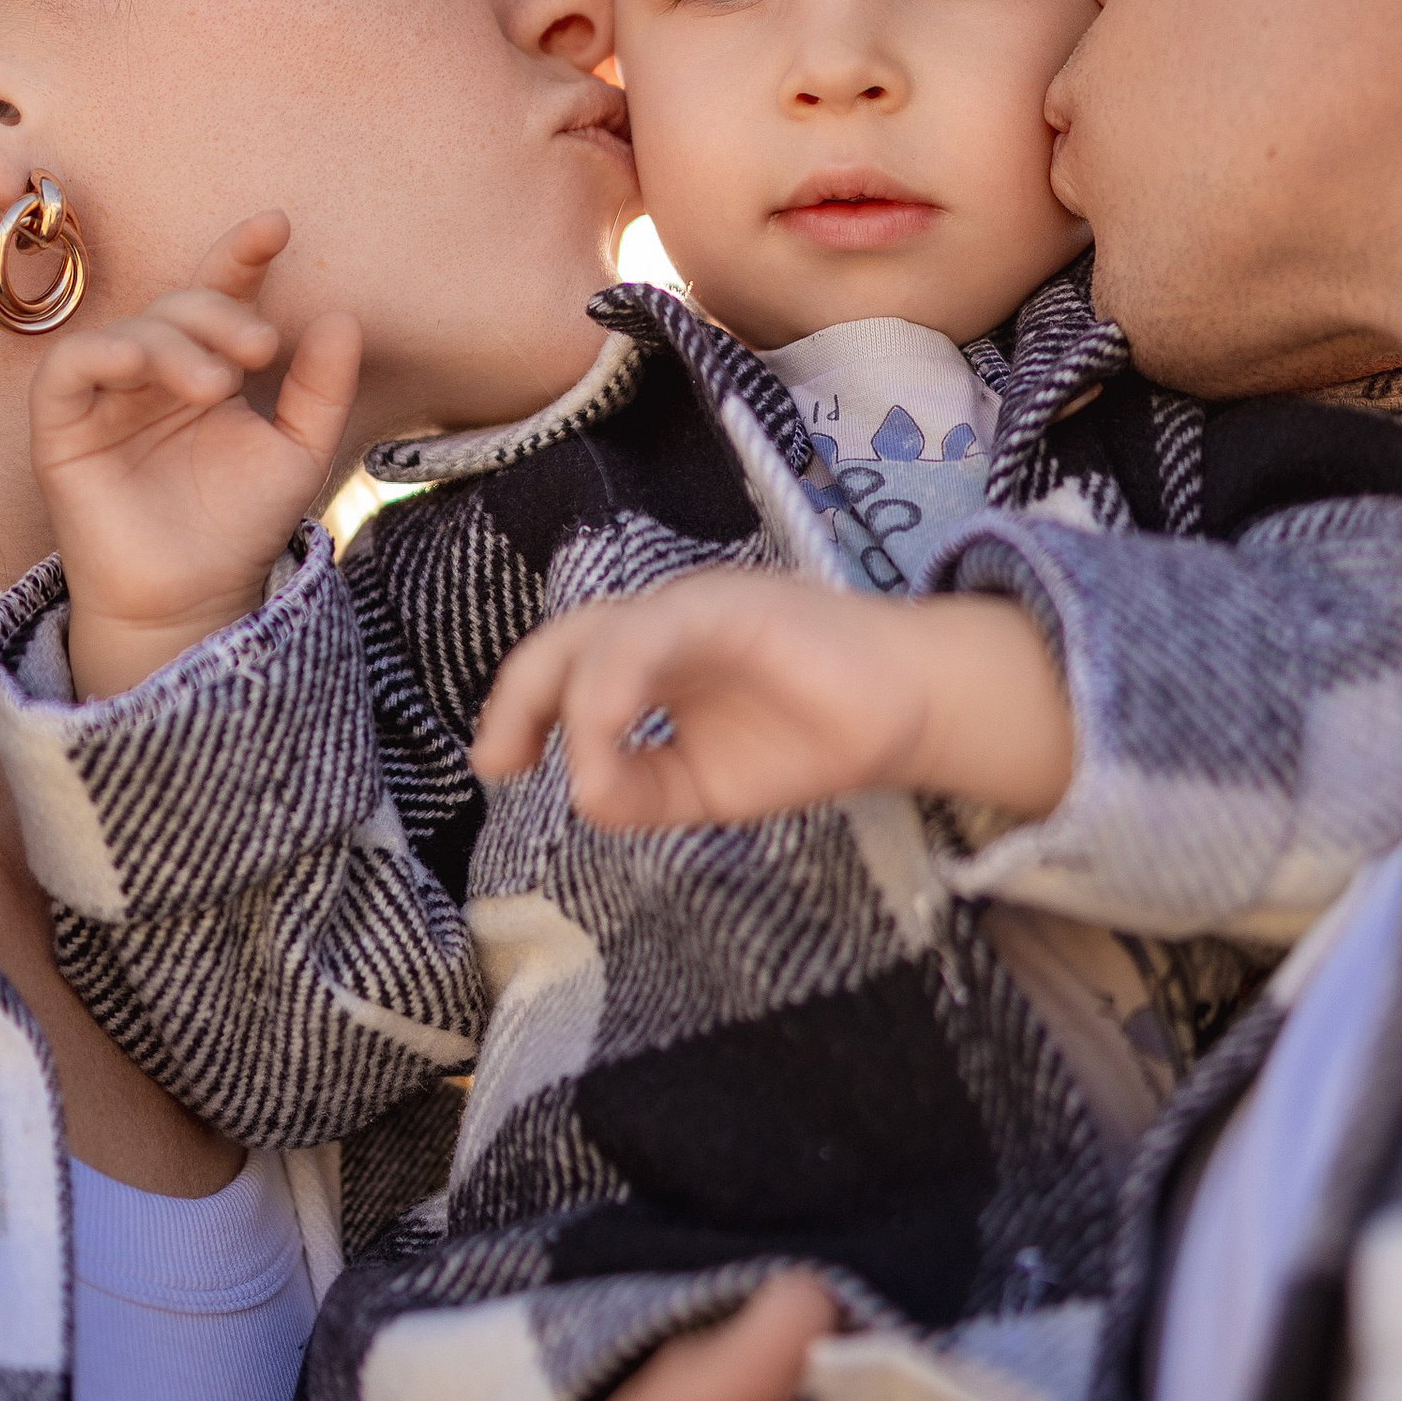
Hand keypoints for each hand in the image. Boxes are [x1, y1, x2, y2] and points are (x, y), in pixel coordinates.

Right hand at [28, 211, 362, 697]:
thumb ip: (321, 388)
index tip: (276, 226)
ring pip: (131, 329)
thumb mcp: (298, 451)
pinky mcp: (61, 428)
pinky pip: (67, 368)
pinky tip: (139, 365)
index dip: (242, 256)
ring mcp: (107, 396)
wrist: (193, 600)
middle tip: (261, 349)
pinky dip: (101, 353)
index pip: (221, 291)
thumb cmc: (239, 525)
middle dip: (221, 312)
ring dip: (177, 342)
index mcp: (209, 365)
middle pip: (180, 304)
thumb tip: (343, 317)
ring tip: (217, 386)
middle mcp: (155, 371)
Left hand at [470, 569, 1073, 829]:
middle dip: (519, 695)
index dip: (518, 708)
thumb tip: (582, 797)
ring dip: (569, 702)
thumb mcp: (700, 787)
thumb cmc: (805, 740)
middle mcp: (662, 622)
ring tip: (584, 773)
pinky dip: (615, 683)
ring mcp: (695, 605)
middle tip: (500, 761)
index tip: (499, 766)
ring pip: (601, 633)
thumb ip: (638, 791)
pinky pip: (653, 631)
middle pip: (566, 637)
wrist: (902, 716)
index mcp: (649, 658)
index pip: (563, 665)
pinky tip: (607, 735)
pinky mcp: (730, 603)